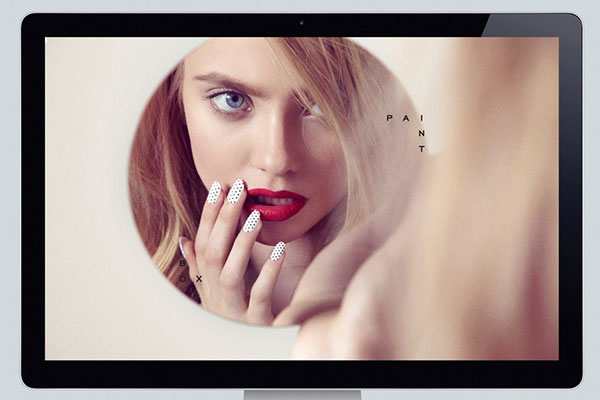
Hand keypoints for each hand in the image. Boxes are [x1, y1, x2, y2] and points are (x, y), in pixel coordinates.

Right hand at [178, 179, 285, 324]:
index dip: (209, 215)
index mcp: (207, 284)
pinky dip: (268, 273)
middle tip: (237, 188)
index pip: (204, 244)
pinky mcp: (256, 322)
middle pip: (214, 254)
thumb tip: (185, 240)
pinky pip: (260, 296)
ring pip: (230, 275)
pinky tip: (280, 250)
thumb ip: (200, 267)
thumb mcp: (212, 292)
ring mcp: (234, 310)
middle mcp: (216, 296)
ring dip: (240, 243)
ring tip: (254, 215)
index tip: (218, 186)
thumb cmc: (231, 316)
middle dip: (223, 219)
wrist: (247, 355)